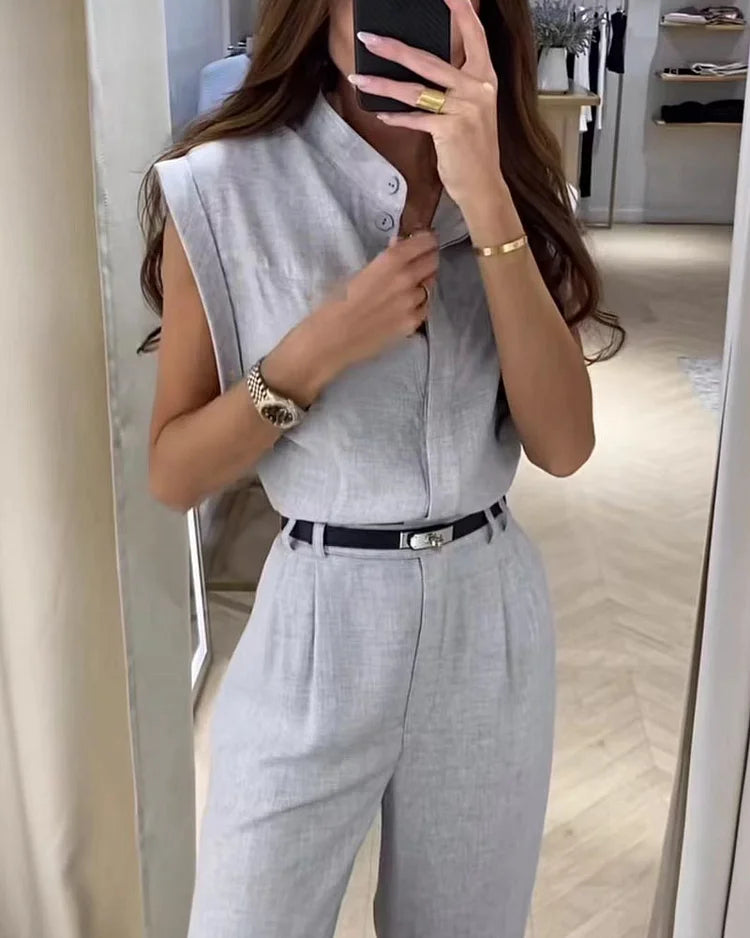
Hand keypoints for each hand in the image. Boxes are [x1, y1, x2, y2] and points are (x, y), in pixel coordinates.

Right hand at [264, 232, 438, 404]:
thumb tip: (400, 245)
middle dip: (427, 259)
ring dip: (422, 283)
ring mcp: (412, 303)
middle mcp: (406, 279)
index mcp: (391, 261)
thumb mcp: (358, 271)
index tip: (423, 242)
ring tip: (405, 289)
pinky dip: (419, 304)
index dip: (427, 240)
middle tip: (418, 262)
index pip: (426, 242)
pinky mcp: (412, 324)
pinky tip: (404, 307)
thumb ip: (385, 259)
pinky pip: (425, 308)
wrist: (330, 340)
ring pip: (430, 286)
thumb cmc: (335, 303)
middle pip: (433, 261)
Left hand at [350, 0, 504, 211]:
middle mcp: (477, 89)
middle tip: (369, 38)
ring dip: (382, 85)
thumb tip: (424, 67)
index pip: (475, 34)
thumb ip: (456, 85)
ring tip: (358, 78)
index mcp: (485, 77)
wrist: (484, 185)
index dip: (460, 10)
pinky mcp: (449, 131)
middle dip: (395, 48)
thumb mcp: (473, 108)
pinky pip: (415, 119)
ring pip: (415, 89)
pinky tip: (380, 114)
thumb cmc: (474, 147)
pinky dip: (396, 117)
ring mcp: (464, 109)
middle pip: (429, 60)